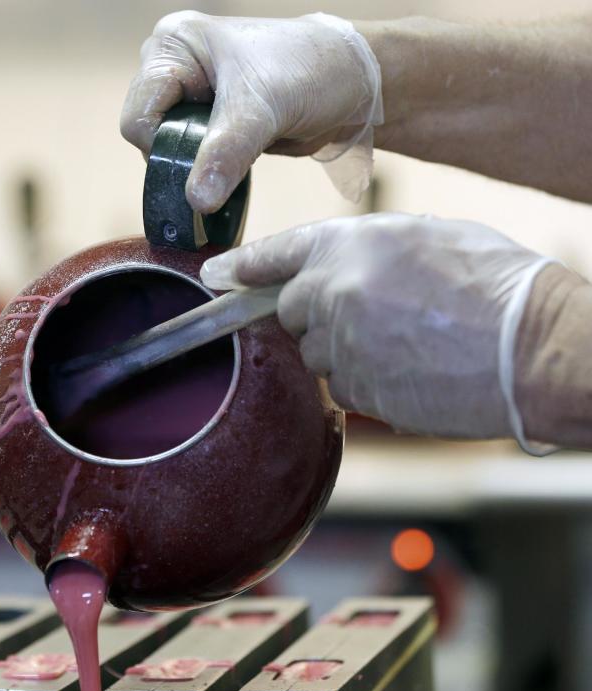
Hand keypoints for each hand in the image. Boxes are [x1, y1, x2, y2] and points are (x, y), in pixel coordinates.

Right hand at [121, 11, 382, 207]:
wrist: (354, 84)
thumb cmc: (312, 71)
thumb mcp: (264, 110)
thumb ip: (226, 153)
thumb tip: (196, 200)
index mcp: (174, 45)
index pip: (140, 114)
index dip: (164, 146)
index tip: (203, 157)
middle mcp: (174, 68)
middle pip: (149, 136)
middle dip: (181, 159)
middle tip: (224, 162)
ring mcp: (190, 97)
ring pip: (169, 153)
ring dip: (197, 170)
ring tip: (235, 164)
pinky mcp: (208, 124)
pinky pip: (192, 162)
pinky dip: (209, 175)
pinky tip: (233, 174)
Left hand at [200, 213, 554, 442]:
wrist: (535, 349)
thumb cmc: (499, 287)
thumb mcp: (430, 239)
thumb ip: (370, 251)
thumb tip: (347, 265)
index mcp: (350, 244)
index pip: (276, 254)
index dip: (244, 266)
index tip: (216, 275)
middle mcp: (332, 291)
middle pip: (291, 310)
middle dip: (317, 314)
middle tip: (371, 315)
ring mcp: (340, 345)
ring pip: (317, 352)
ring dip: (347, 349)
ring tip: (407, 342)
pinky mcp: (355, 390)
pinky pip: (343, 386)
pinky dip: (367, 380)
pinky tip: (411, 369)